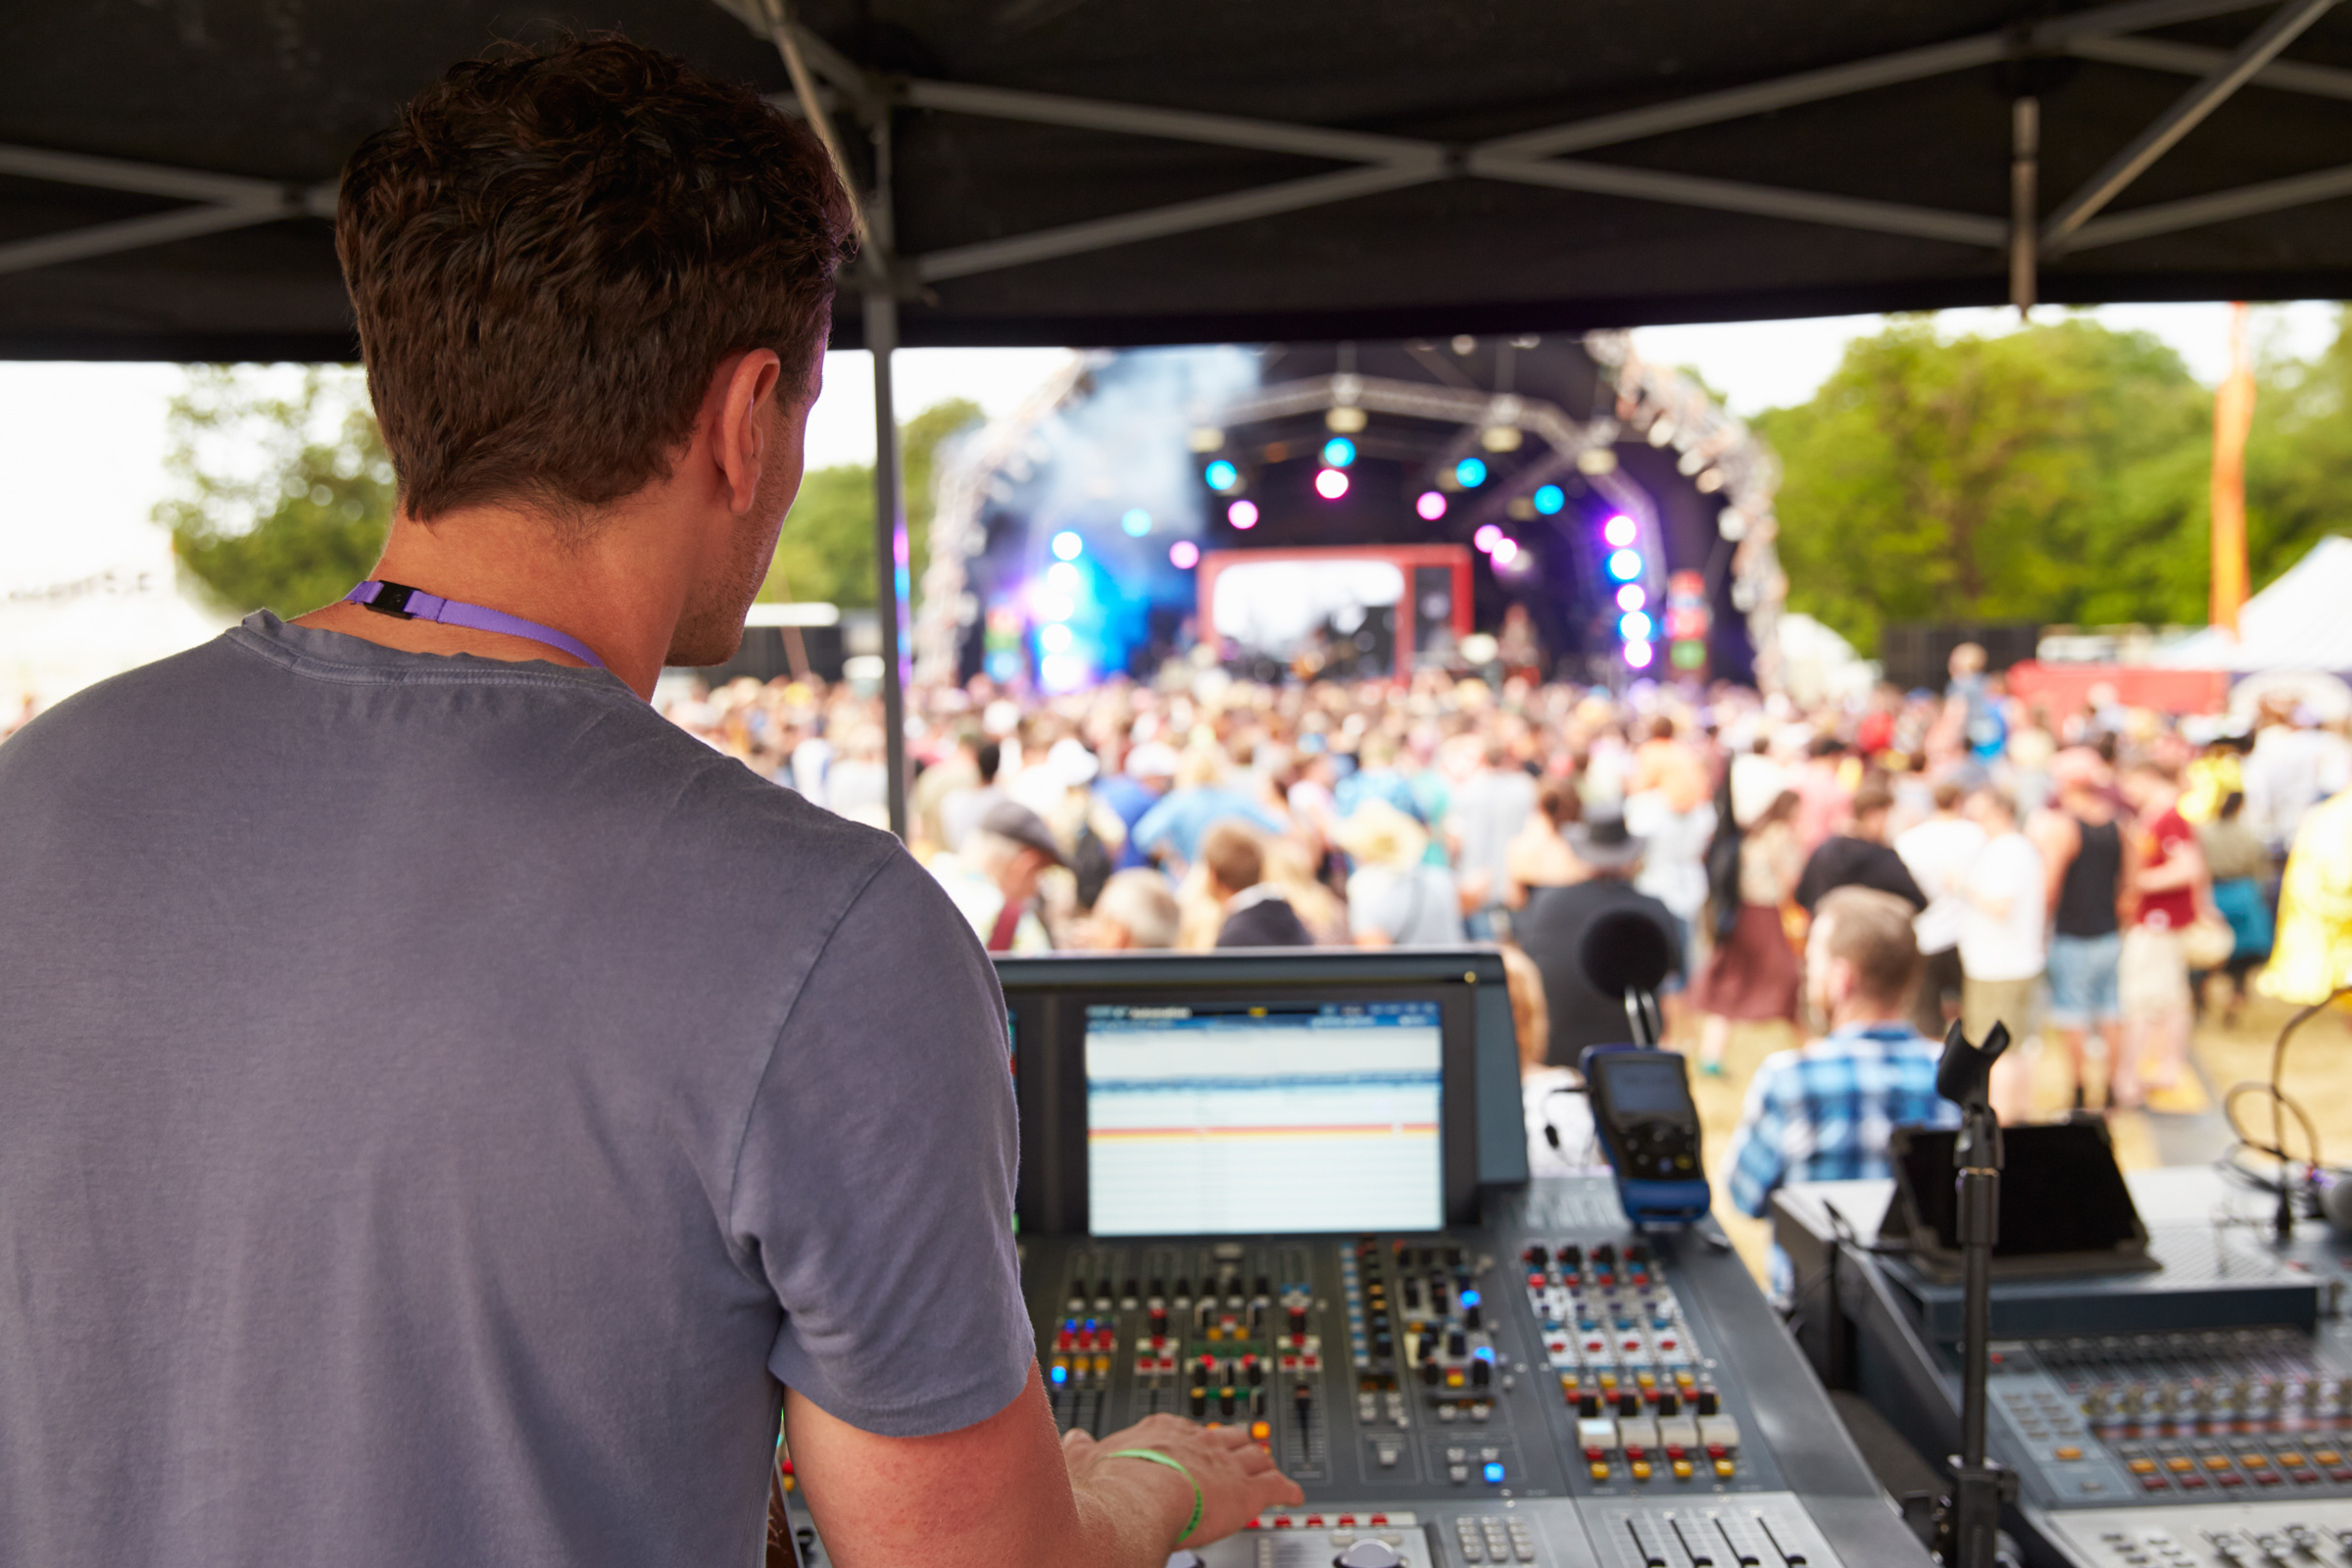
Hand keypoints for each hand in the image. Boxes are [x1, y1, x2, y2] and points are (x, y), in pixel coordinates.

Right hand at [1063, 1413, 1303, 1546]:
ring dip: (1261, 1462)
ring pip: (1253, 1454)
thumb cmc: (1108, 1486)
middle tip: (1236, 1452)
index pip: (1182, 1430)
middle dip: (1231, 1445)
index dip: (1191, 1439)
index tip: (1192, 1445)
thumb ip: (1081, 1449)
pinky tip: (1293, 1494)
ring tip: (1267, 1467)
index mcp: (1160, 1433)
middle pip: (1224, 1436)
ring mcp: (1224, 1464)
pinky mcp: (1245, 1492)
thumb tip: (1074, 1438)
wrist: (1135, 1501)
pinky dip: (1287, 1489)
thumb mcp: (1083, 1460)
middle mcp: (1196, 1442)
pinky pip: (1275, 1486)